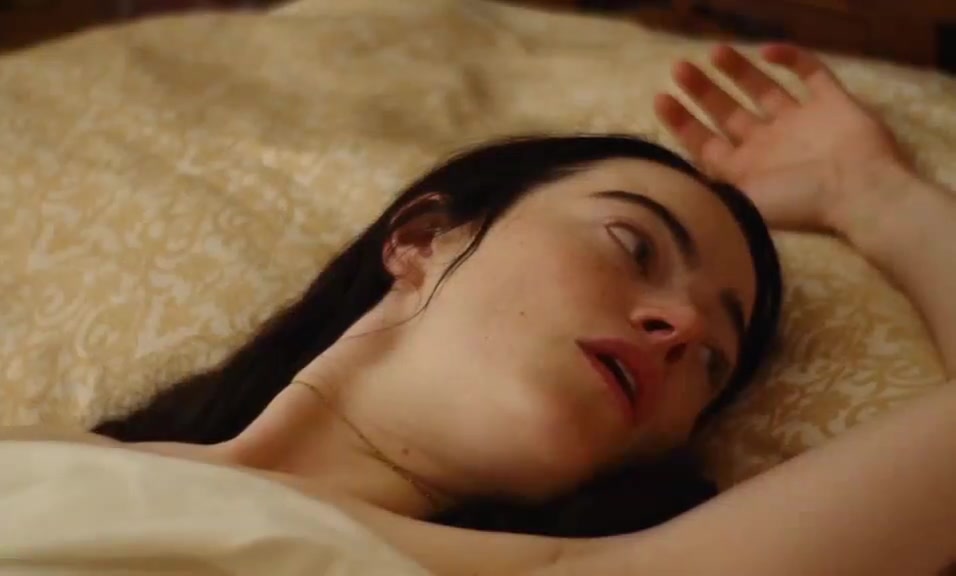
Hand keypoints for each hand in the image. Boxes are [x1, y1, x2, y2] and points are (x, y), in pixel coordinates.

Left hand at [655, 44, 908, 236]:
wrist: (860, 193)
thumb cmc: (799, 202)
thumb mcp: (741, 203)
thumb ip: (707, 190)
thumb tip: (671, 185)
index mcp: (746, 171)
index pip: (705, 143)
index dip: (682, 122)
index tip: (661, 98)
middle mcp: (770, 146)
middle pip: (728, 113)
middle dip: (703, 91)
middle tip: (679, 68)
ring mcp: (802, 124)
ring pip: (764, 90)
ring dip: (739, 71)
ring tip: (713, 51)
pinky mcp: (833, 105)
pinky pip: (812, 74)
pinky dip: (792, 59)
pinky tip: (768, 51)